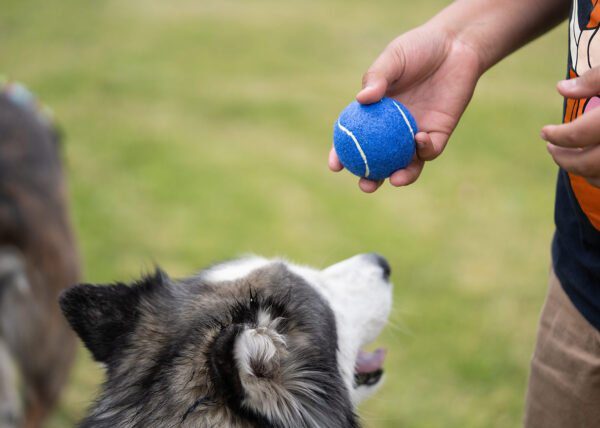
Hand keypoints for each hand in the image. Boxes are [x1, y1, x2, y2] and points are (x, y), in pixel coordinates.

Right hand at [329, 25, 482, 192]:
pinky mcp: (438, 134)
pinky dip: (423, 150)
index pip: (354, 140)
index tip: (335, 165)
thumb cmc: (418, 48)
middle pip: (378, 161)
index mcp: (375, 114)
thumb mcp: (393, 58)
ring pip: (406, 164)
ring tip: (393, 179)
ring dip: (400, 176)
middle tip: (366, 184)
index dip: (342, 155)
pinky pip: (429, 150)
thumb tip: (361, 100)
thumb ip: (378, 77)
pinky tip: (417, 139)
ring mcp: (415, 134)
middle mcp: (393, 130)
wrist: (456, 45)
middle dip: (371, 178)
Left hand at [542, 67, 599, 187]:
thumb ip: (594, 79)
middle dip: (564, 160)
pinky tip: (592, 165)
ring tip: (567, 158)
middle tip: (550, 149)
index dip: (557, 136)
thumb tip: (560, 89)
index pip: (578, 134)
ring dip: (582, 171)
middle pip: (588, 164)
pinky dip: (599, 176)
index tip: (544, 133)